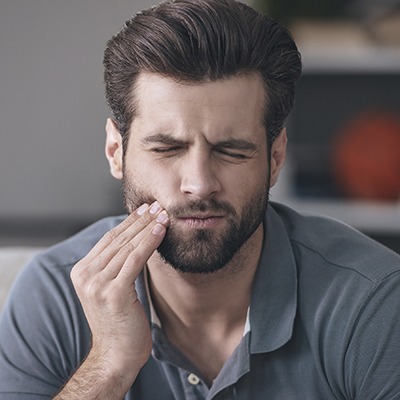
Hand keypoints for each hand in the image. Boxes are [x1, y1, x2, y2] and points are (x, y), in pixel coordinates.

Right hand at [70, 202, 168, 382]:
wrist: (116, 355)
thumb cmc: (120, 321)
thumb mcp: (112, 288)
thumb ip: (116, 265)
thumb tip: (136, 238)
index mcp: (82, 271)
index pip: (109, 239)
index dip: (129, 222)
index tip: (145, 209)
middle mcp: (85, 275)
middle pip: (118, 239)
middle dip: (140, 220)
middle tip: (158, 205)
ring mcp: (97, 284)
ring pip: (127, 246)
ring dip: (148, 227)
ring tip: (163, 214)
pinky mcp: (114, 292)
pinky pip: (135, 259)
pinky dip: (149, 242)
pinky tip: (160, 230)